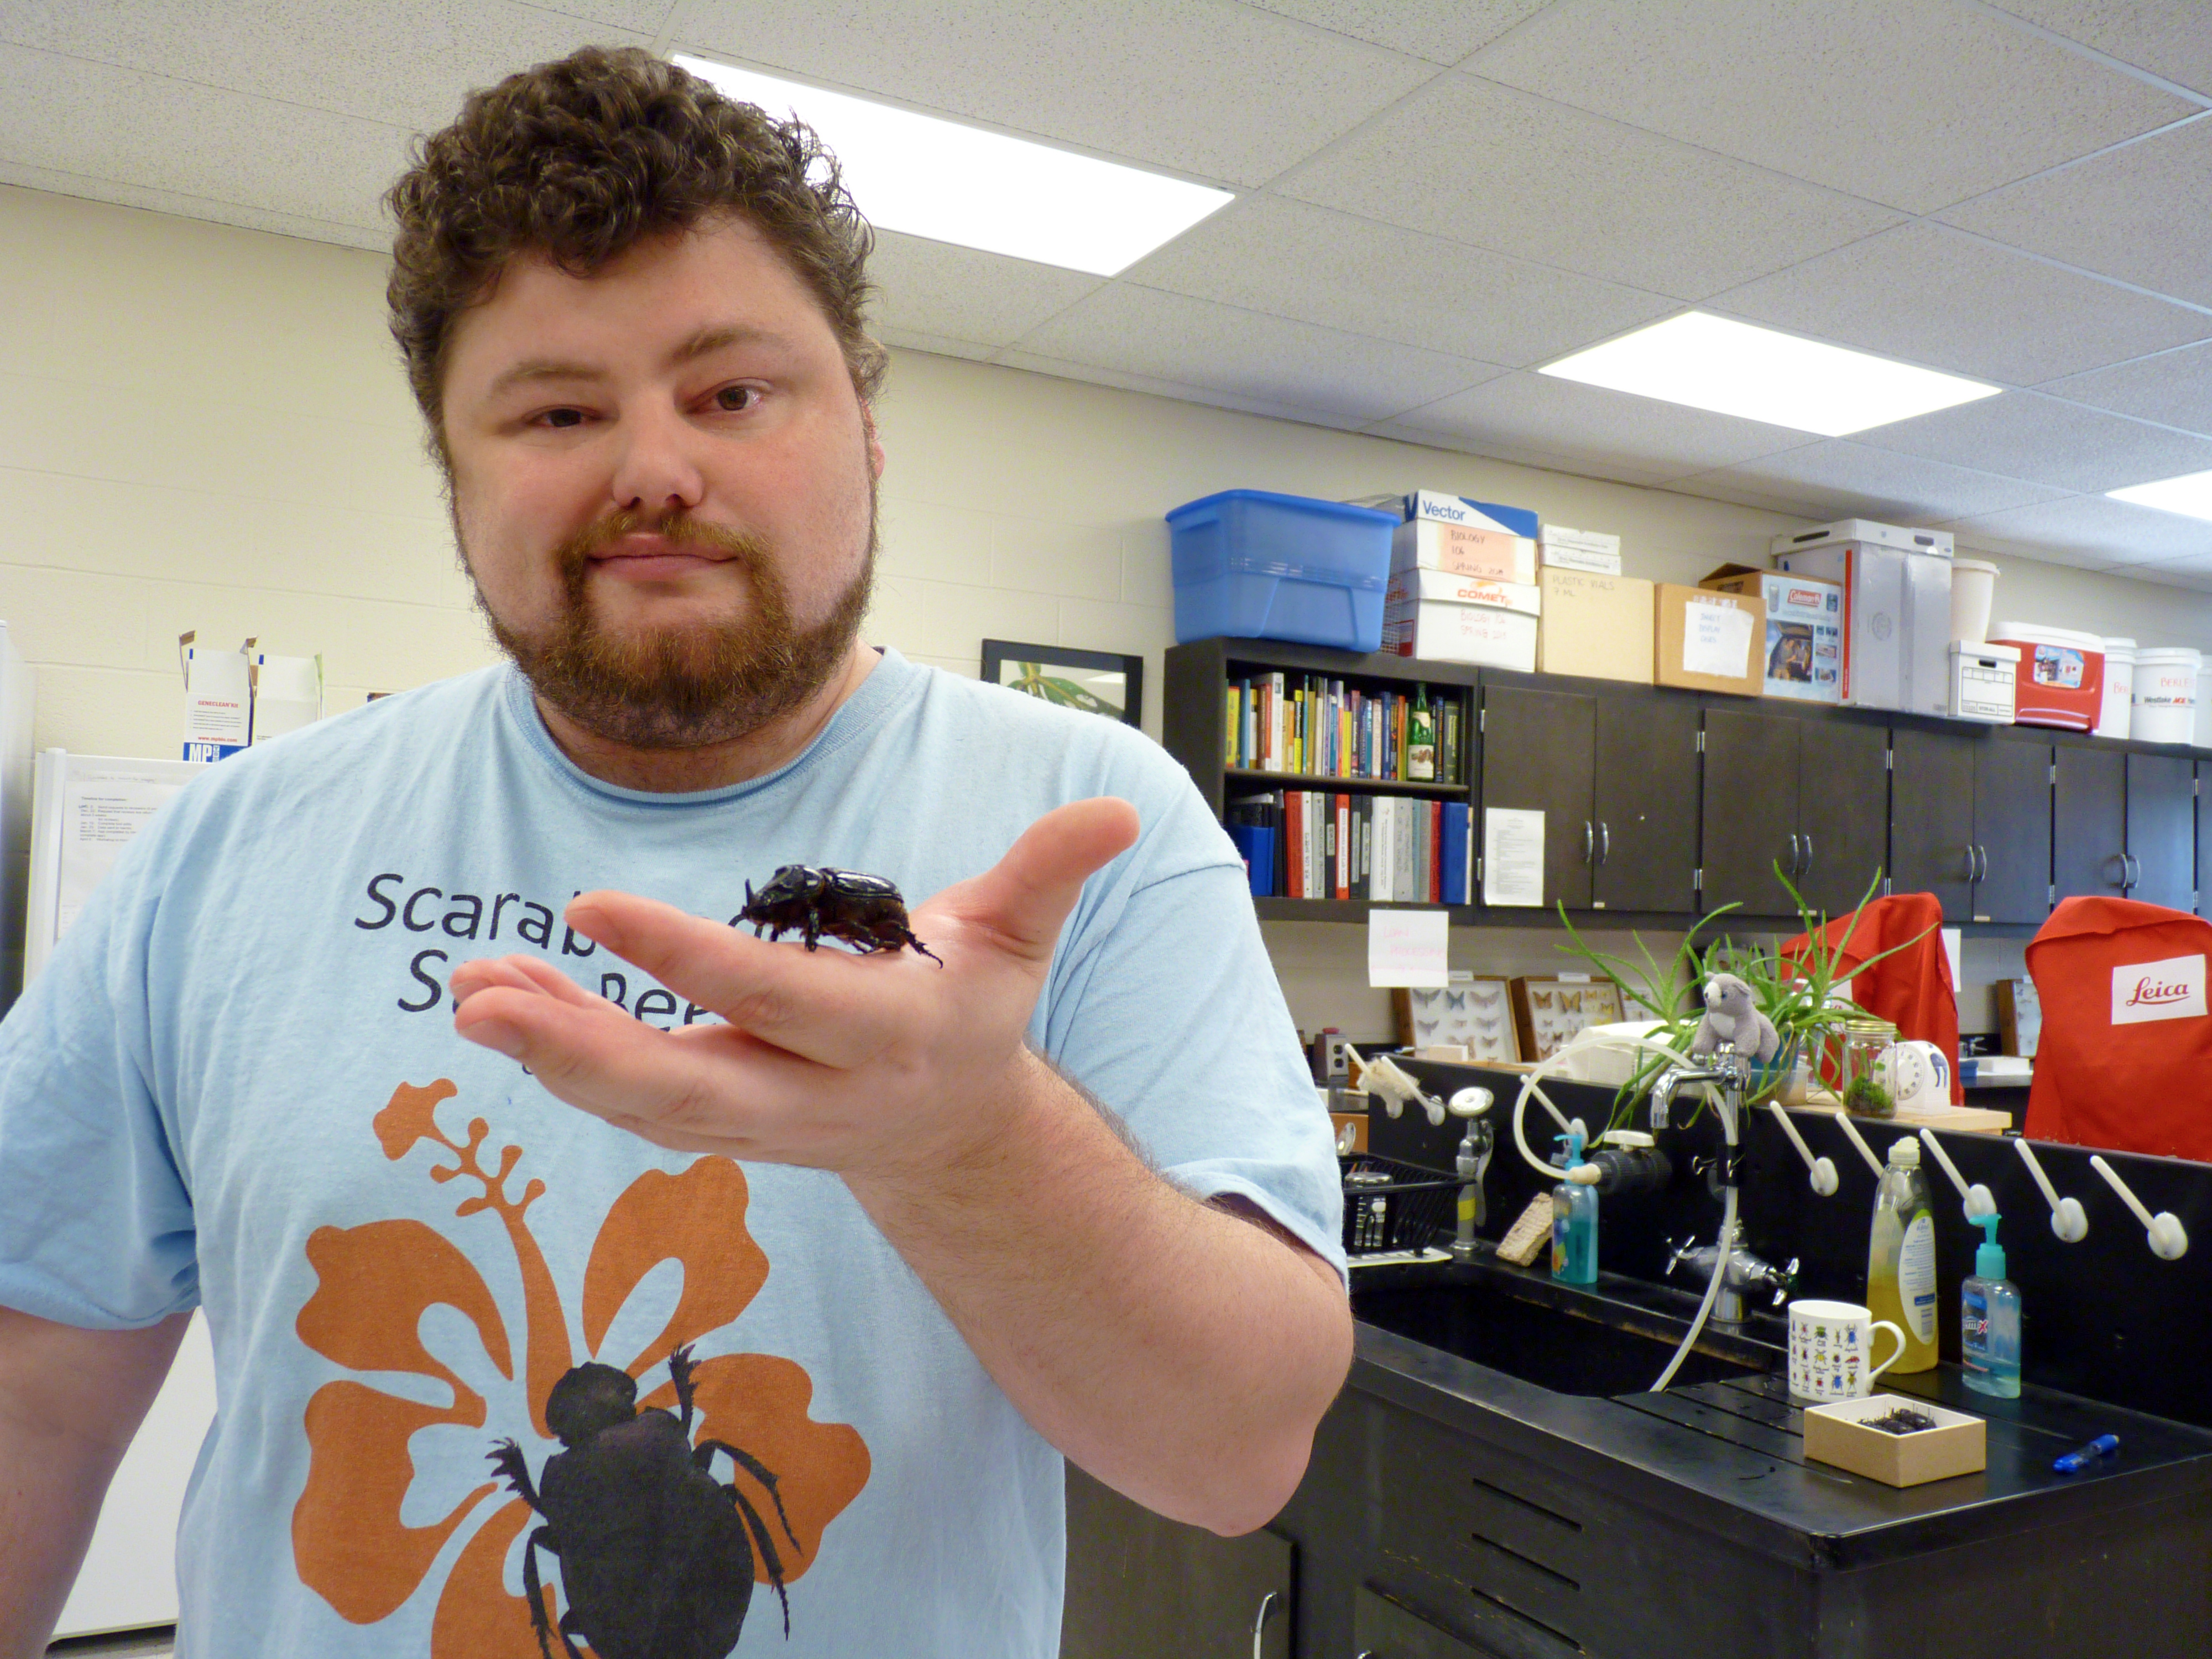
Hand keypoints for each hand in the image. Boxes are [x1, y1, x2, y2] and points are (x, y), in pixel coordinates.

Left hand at [447, 797, 1138, 1177]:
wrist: (955, 1138)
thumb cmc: (978, 1013)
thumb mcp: (1020, 941)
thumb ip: (1052, 872)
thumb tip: (1118, 812)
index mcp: (884, 1036)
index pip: (769, 998)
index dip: (681, 959)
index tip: (590, 907)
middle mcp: (814, 1097)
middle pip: (683, 1091)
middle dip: (579, 1051)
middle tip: (484, 1000)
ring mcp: (761, 1126)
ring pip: (642, 1107)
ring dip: (552, 1057)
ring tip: (470, 999)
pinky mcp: (722, 1128)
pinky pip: (634, 1106)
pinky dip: (566, 1065)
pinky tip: (505, 1014)